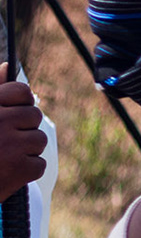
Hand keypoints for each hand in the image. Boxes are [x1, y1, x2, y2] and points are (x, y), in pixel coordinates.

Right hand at [0, 68, 48, 201]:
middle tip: (5, 139)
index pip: (22, 92)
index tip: (14, 110)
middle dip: (23, 128)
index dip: (21, 102)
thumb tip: (7, 66)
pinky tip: (6, 171)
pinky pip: (38, 165)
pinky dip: (25, 170)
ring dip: (26, 149)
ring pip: (39, 140)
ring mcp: (11, 145)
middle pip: (34, 116)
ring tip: (4, 155)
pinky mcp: (20, 168)